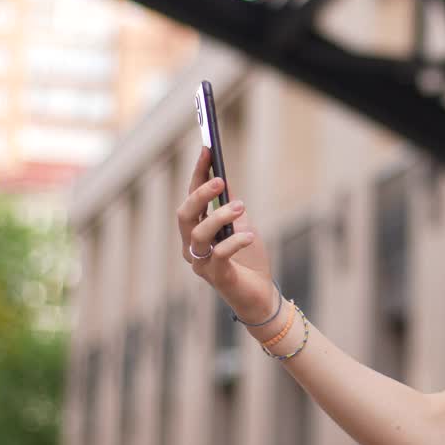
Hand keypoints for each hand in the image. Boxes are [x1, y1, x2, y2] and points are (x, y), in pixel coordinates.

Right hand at [176, 147, 274, 318]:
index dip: (197, 173)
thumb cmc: (248, 260)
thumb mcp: (241, 226)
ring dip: (220, 216)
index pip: (191, 198)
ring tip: (242, 206)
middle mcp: (192, 246)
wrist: (260, 295)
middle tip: (221, 181)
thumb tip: (223, 179)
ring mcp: (201, 263)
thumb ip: (230, 207)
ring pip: (198, 233)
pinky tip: (250, 235)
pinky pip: (219, 254)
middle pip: (184, 215)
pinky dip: (235, 241)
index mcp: (196, 231)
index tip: (207, 149)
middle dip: (200, 194)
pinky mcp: (216, 276)